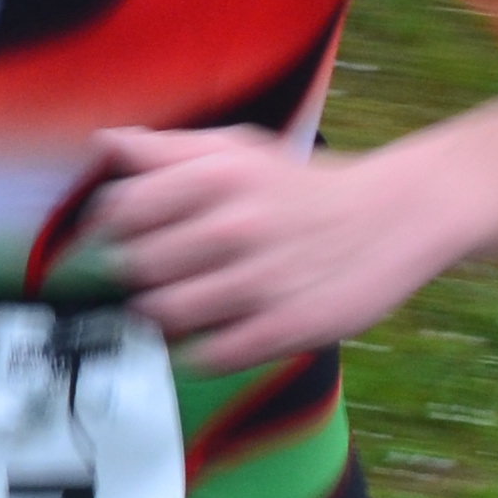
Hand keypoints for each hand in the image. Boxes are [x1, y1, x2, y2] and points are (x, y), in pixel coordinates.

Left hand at [83, 125, 448, 372]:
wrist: (394, 217)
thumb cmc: (301, 186)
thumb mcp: (238, 150)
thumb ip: (167, 149)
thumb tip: (103, 142)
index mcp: (216, 177)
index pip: (121, 210)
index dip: (107, 229)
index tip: (115, 240)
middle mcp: (233, 227)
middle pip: (136, 266)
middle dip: (132, 275)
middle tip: (148, 277)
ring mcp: (259, 282)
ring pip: (165, 315)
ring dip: (158, 316)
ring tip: (175, 306)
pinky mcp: (285, 328)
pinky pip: (209, 355)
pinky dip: (195, 352)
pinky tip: (206, 335)